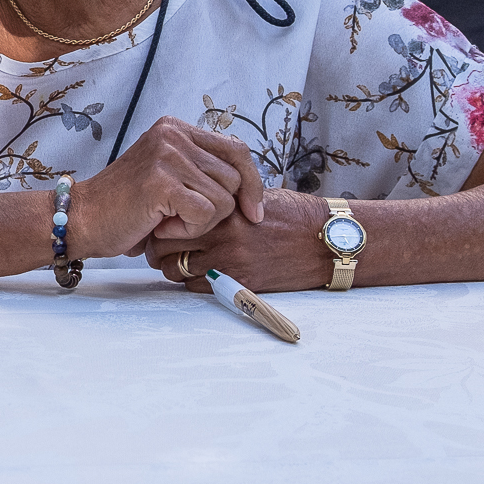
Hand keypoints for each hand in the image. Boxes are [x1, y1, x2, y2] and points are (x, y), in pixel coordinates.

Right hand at [69, 117, 265, 259]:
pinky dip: (188, 230)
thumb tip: (250, 187)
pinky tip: (161, 227)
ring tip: (167, 221)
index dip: (252, 184)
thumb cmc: (124, 205)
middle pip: (234, 178)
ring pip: (223, 199)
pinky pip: (205, 214)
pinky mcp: (162, 182)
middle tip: (183, 218)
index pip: (237, 150)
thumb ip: (199, 168)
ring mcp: (166, 156)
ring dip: (201, 222)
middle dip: (219, 209)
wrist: (81, 218)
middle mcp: (172, 135)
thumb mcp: (166, 173)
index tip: (253, 212)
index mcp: (175, 128)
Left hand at [146, 188, 330, 292]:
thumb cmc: (292, 214)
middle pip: (163, 243)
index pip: (171, 212)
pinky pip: (196, 287)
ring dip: (171, 266)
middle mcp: (223, 233)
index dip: (159, 219)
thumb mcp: (252, 196)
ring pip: (174, 269)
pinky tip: (199, 272)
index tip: (159, 221)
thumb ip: (218, 199)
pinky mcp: (241, 283)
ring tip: (177, 260)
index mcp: (223, 206)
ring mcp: (231, 260)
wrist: (327, 241)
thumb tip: (184, 196)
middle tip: (157, 246)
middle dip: (156, 246)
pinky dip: (191, 282)